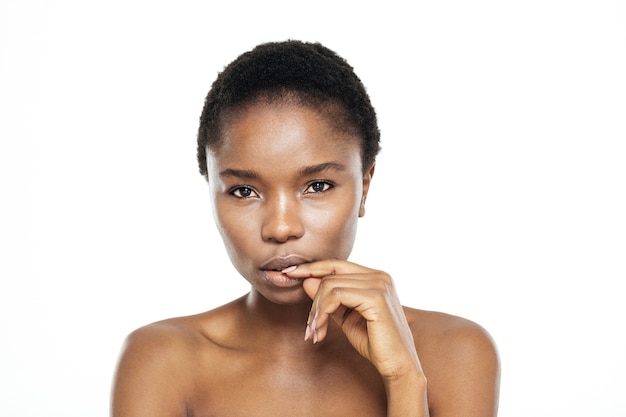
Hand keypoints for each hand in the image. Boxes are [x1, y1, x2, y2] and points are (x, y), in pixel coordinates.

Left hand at [284, 259, 421, 380]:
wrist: (398, 365)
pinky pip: (336, 296)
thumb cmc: (374, 342)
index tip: (289, 273)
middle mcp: (379, 276)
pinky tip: (320, 330)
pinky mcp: (376, 297)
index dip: (311, 267)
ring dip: (316, 311)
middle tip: (308, 327)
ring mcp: (379, 284)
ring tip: (314, 332)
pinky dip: (322, 313)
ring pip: (330, 285)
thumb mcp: (346, 317)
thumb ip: (329, 298)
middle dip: (313, 301)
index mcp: (375, 277)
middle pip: (330, 274)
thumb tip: (306, 280)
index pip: (336, 264)